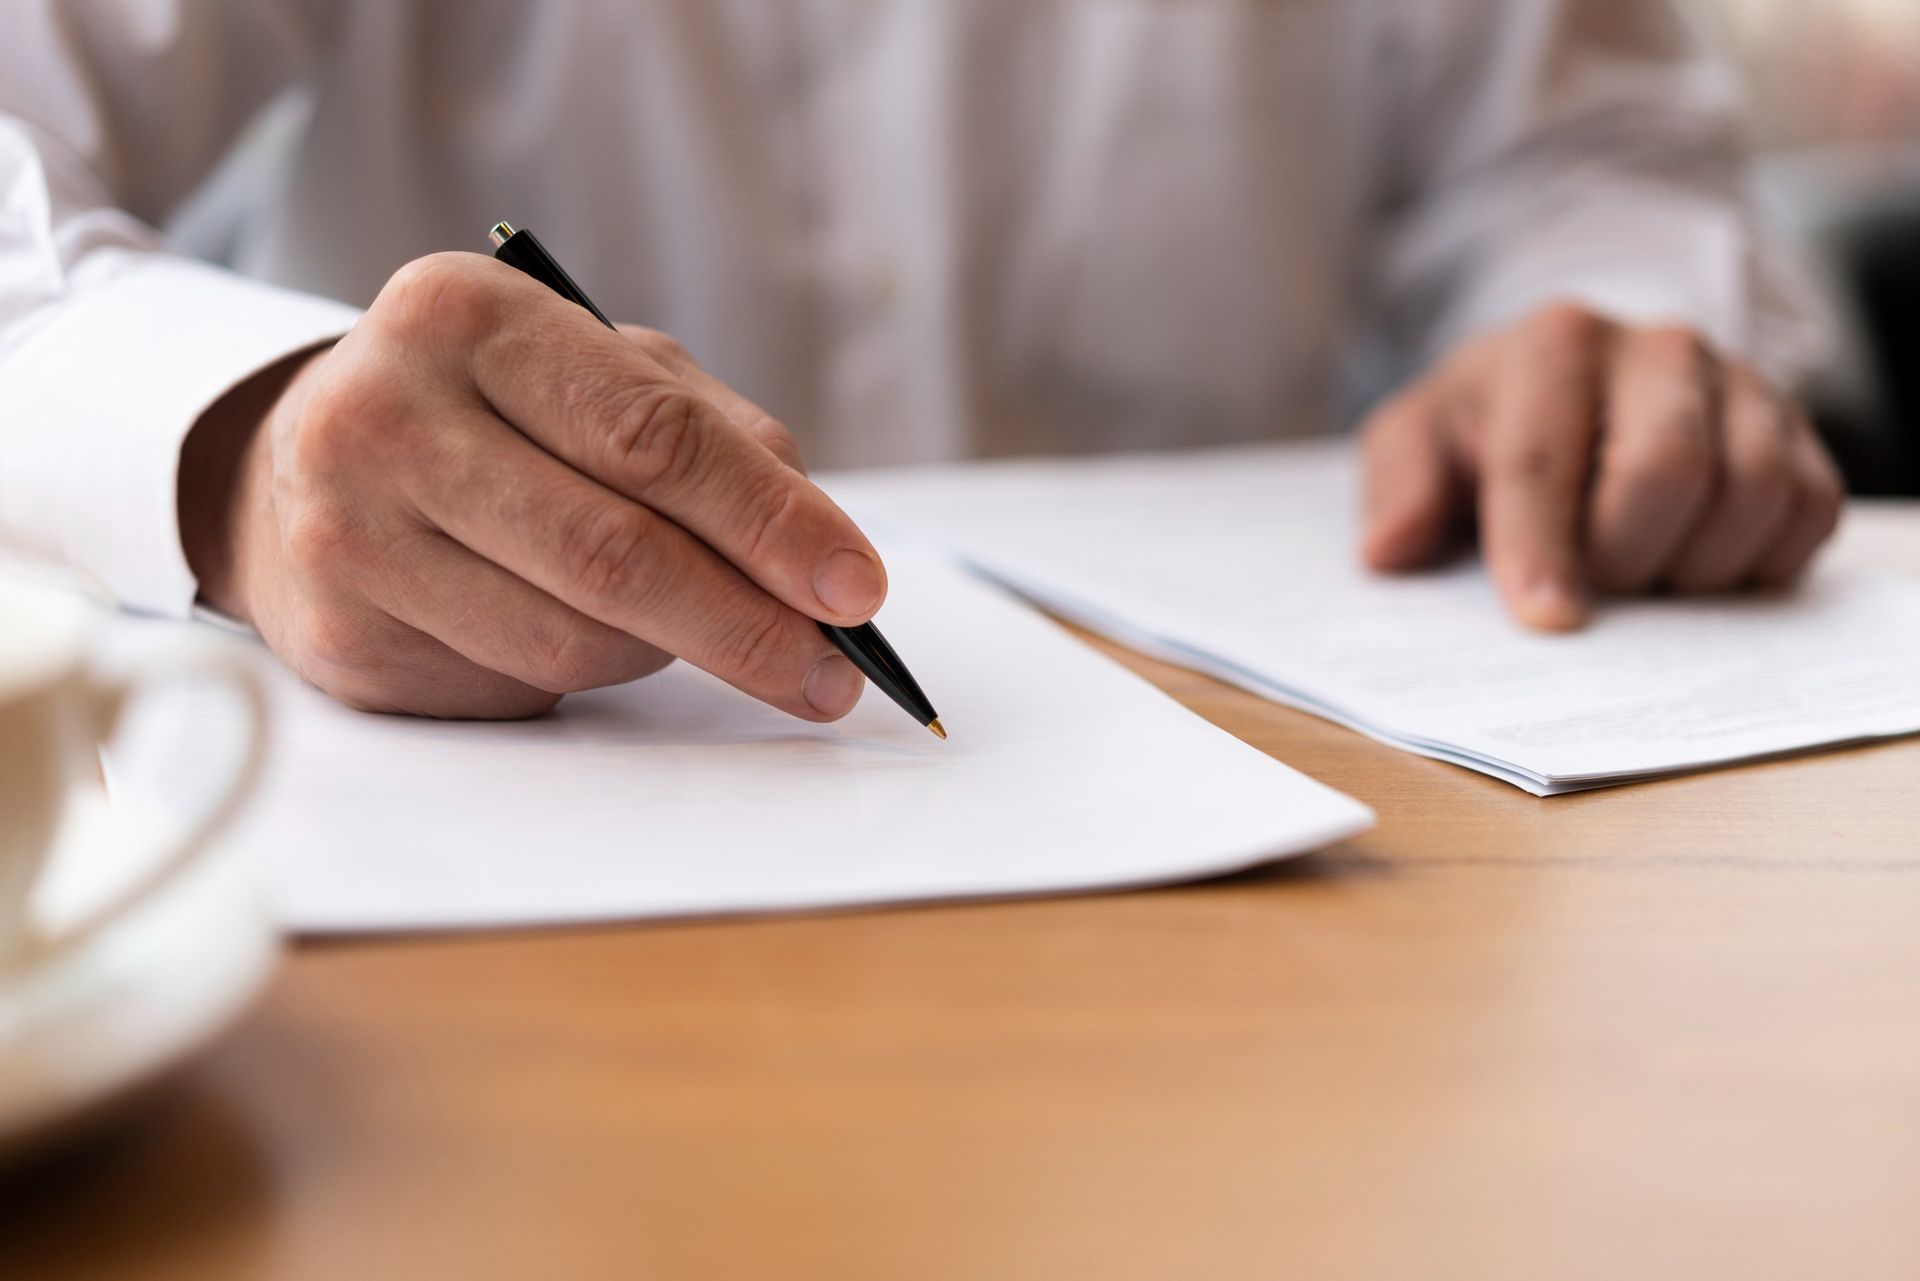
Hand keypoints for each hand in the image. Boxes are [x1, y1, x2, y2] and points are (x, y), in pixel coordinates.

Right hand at [179, 253, 884, 718]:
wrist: (301, 465)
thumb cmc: (492, 413)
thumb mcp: (600, 373)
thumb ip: (719, 441)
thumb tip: (826, 561)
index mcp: (468, 316)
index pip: (652, 436)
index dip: (772, 522)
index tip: (856, 588)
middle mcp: (386, 413)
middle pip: (615, 553)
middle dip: (750, 625)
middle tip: (830, 671)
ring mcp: (350, 532)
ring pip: (576, 639)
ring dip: (671, 651)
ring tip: (693, 624)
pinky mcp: (345, 637)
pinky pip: (522, 686)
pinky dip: (588, 674)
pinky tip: (580, 630)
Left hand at [1358, 303, 1843, 629]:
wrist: (1572, 388)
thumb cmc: (1486, 427)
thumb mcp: (1416, 441)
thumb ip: (1396, 486)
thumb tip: (1388, 549)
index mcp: (1557, 343)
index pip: (1546, 455)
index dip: (1541, 546)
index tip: (1546, 617)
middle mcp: (1661, 347)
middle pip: (1667, 471)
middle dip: (1622, 557)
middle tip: (1592, 592)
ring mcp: (1742, 386)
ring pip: (1752, 494)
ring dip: (1691, 568)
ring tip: (1639, 576)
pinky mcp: (1798, 433)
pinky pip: (1808, 512)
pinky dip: (1755, 563)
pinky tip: (1694, 568)